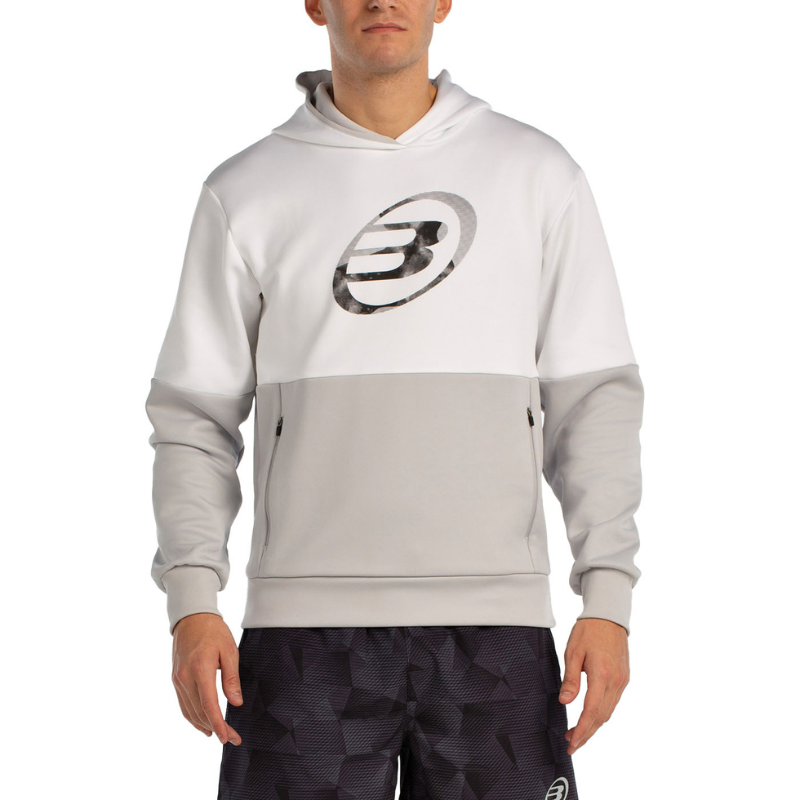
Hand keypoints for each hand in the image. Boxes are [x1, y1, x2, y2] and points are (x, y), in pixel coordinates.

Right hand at [171, 613, 243, 744]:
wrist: (191, 617)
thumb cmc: (213, 631)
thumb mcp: (229, 651)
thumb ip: (231, 678)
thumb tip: (236, 703)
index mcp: (200, 669)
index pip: (208, 705)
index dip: (218, 723)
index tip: (227, 737)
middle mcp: (185, 677)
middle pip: (199, 712)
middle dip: (216, 728)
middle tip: (231, 737)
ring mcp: (177, 679)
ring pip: (189, 711)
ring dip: (203, 725)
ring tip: (219, 734)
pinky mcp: (175, 679)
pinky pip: (183, 704)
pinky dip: (192, 717)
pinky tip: (203, 723)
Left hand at [558, 617, 629, 755]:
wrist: (609, 616)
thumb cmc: (588, 630)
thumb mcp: (573, 652)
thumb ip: (570, 679)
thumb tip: (565, 702)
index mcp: (602, 674)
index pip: (592, 711)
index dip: (582, 730)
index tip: (572, 743)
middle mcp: (616, 681)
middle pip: (602, 717)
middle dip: (587, 734)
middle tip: (571, 744)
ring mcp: (623, 681)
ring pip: (609, 711)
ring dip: (594, 725)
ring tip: (577, 733)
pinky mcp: (624, 678)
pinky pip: (613, 702)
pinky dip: (602, 713)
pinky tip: (591, 716)